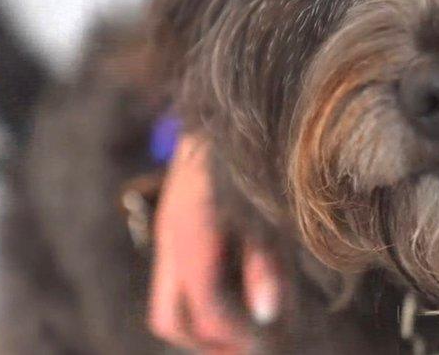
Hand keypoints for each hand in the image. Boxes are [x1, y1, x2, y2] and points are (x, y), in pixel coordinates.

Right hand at [147, 134, 279, 352]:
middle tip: (251, 347)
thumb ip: (266, 266)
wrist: (226, 108)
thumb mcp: (270, 214)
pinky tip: (238, 295)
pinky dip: (203, 302)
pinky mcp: (174, 226)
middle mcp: (172, 242)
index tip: (269, 344)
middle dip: (211, 342)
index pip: (208, 310)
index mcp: (194, 239)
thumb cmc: (256, 159)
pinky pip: (175, 282)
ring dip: (204, 326)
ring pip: (169, 305)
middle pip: (172, 319)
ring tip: (245, 330)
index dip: (238, 335)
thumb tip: (265, 318)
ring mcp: (168, 234)